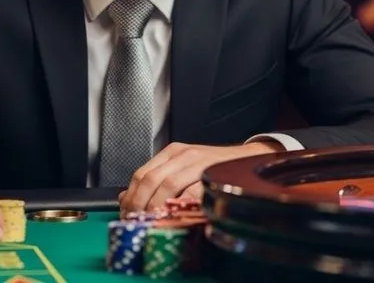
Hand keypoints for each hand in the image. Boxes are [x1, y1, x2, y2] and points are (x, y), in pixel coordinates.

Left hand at [118, 141, 280, 212]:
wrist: (247, 159)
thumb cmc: (213, 167)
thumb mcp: (182, 169)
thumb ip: (157, 180)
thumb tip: (127, 198)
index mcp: (172, 152)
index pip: (142, 173)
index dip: (131, 197)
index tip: (126, 214)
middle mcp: (183, 154)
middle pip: (151, 179)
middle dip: (140, 204)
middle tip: (137, 222)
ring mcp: (198, 163)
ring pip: (168, 185)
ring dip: (157, 207)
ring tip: (153, 221)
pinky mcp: (212, 174)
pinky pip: (192, 192)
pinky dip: (181, 206)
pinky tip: (176, 216)